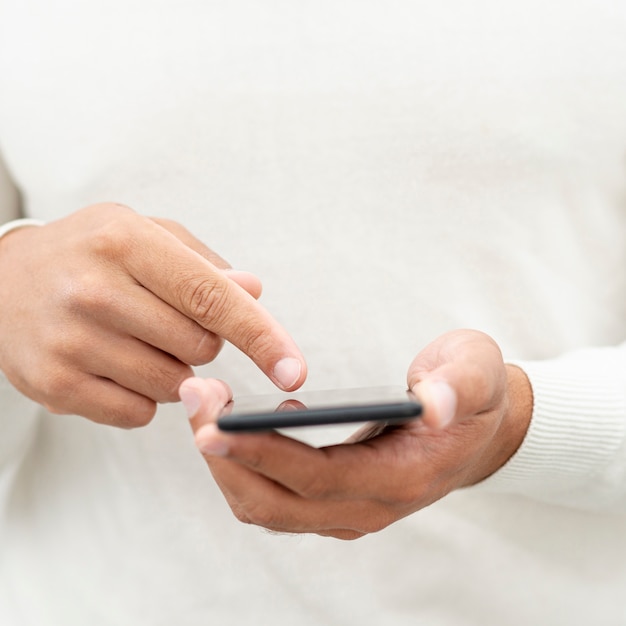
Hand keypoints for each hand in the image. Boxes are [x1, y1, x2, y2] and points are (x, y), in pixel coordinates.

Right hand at [0, 204, 305, 426]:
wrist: (2, 282)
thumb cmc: (90, 254)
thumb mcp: (146, 234)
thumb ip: (205, 264)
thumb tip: (254, 293)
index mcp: (125, 242)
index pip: (212, 297)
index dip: (261, 336)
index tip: (293, 371)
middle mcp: (92, 290)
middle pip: (200, 347)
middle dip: (204, 341)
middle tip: (171, 320)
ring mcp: (69, 341)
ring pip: (173, 385)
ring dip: (174, 369)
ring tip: (137, 337)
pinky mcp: (53, 385)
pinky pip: (139, 413)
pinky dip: (144, 396)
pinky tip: (116, 363)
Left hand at [181, 330, 531, 539]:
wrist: (480, 430)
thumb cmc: (472, 395)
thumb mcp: (477, 374)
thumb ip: (459, 386)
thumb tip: (433, 406)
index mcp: (400, 477)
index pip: (315, 477)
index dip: (260, 453)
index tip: (210, 423)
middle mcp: (367, 508)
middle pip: (274, 502)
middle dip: (225, 455)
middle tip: (194, 397)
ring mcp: (347, 511)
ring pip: (265, 507)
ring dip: (226, 462)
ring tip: (203, 406)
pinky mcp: (332, 501)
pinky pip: (272, 498)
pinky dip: (242, 466)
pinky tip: (231, 423)